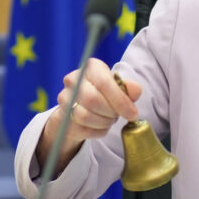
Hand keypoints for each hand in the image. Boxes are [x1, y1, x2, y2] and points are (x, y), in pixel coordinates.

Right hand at [36, 58, 142, 174]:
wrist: (83, 104)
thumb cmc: (105, 93)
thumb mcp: (119, 86)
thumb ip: (129, 88)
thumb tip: (136, 90)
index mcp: (91, 67)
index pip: (104, 83)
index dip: (120, 100)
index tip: (133, 114)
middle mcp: (74, 79)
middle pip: (92, 100)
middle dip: (111, 112)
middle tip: (118, 115)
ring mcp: (65, 99)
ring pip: (85, 117)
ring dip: (104, 122)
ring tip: (110, 118)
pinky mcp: (63, 118)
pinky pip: (83, 130)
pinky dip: (98, 131)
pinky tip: (102, 125)